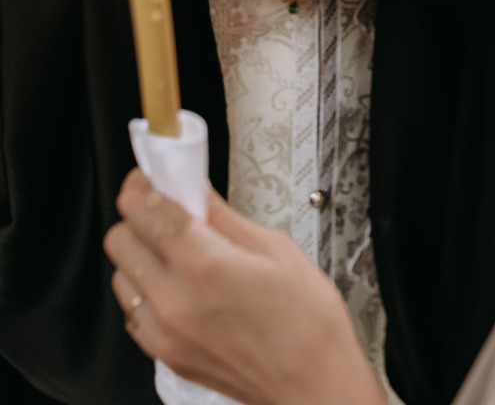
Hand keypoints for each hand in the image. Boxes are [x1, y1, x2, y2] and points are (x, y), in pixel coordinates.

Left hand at [104, 170, 385, 404]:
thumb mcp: (274, 247)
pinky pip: (133, 310)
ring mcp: (165, 332)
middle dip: (141, 213)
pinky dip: (147, 288)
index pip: (142, 207)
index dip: (145, 179)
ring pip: (120, 273)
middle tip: (171, 205)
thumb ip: (222, 215)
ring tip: (179, 246)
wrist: (315, 384)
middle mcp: (173, 301)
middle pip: (119, 238)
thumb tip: (194, 186)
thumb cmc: (307, 323)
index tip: (157, 171)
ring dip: (141, 252)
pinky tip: (180, 281)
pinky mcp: (164, 354)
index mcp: (203, 265)